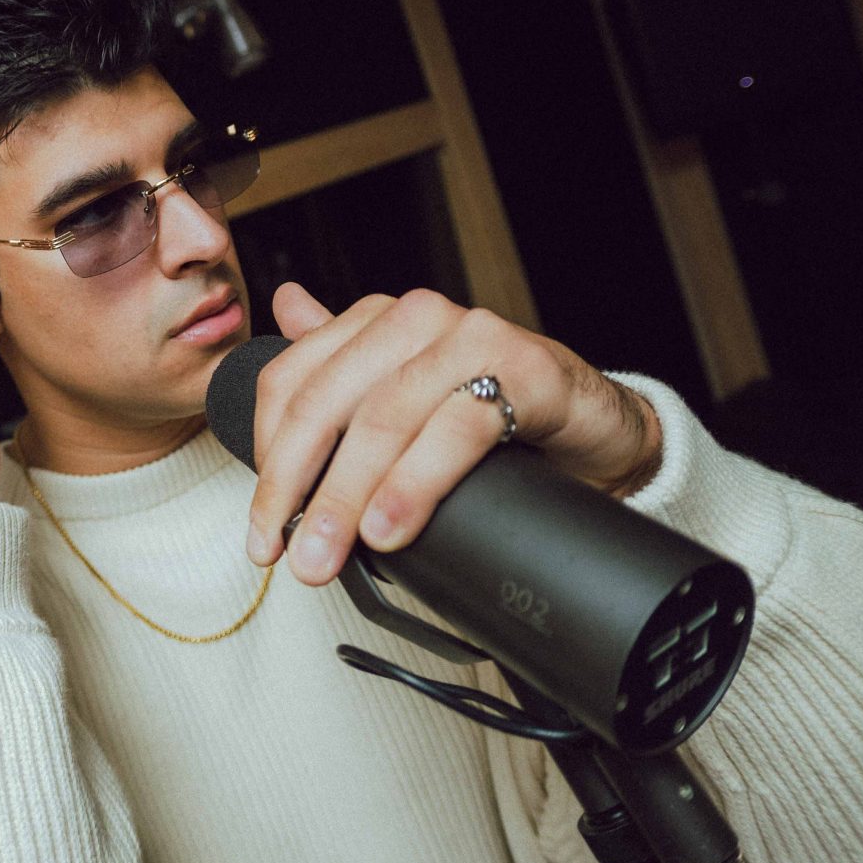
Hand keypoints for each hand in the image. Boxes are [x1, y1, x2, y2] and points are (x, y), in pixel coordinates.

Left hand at [245, 282, 662, 584]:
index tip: (264, 527)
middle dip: (294, 486)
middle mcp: (418, 319)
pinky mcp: (526, 368)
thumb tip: (283, 309)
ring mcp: (473, 337)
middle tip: (284, 554)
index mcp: (377, 322)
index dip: (266, 458)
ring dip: (346, 495)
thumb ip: (344, 365)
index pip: (289, 382)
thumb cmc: (497, 418)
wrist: (599, 432)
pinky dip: (415, 484)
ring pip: (385, 416)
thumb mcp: (407, 402)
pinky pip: (457, 427)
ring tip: (327, 552)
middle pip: (326, 403)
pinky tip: (390, 527)